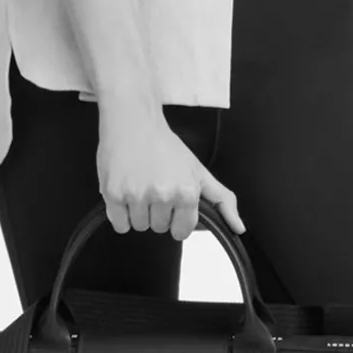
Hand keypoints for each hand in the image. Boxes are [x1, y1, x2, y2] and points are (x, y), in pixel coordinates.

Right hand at [96, 98, 245, 240]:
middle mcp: (163, 195)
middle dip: (156, 212)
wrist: (133, 121)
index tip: (171, 201)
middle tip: (153, 186)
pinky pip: (119, 224)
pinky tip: (126, 190)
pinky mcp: (114, 194)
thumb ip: (222, 200)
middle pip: (159, 228)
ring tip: (139, 185)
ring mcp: (137, 196)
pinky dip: (120, 213)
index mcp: (186, 192)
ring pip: (139, 226)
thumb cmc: (165, 145)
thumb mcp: (199, 171)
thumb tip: (239, 228)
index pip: (182, 231)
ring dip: (138, 212)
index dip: (176, 218)